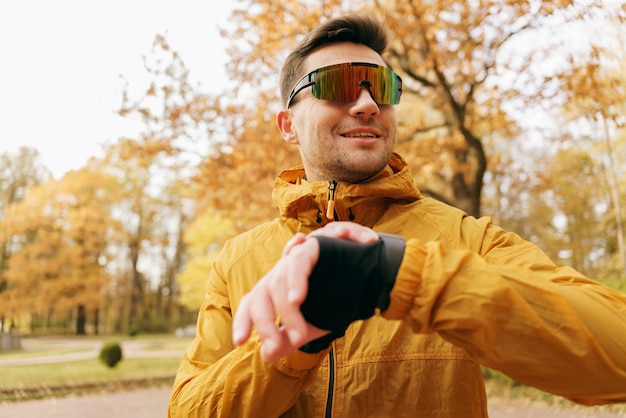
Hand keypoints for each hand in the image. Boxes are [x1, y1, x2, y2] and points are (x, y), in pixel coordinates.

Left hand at [232, 222, 378, 361]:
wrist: (375, 278)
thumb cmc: (340, 298)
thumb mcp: (312, 325)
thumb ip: (289, 339)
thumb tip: (266, 357)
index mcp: (280, 287)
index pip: (254, 300)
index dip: (244, 319)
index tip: (239, 343)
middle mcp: (284, 270)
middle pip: (262, 291)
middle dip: (264, 322)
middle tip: (274, 347)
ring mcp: (298, 256)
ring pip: (280, 281)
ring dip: (287, 312)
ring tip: (299, 335)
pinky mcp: (315, 245)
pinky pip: (300, 260)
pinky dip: (297, 280)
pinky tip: (298, 299)